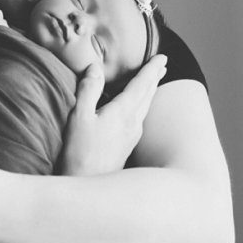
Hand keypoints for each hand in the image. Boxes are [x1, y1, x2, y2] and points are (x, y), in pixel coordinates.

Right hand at [57, 54, 165, 174]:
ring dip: (150, 91)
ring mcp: (132, 136)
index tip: (162, 57)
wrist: (88, 185)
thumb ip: (88, 90)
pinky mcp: (128, 146)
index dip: (151, 69)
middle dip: (155, 78)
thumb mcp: (79, 117)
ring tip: (153, 81)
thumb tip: (95, 68)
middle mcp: (133, 123)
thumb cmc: (80, 153)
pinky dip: (142, 104)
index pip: (142, 84)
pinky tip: (137, 108)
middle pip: (148, 95)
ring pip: (146, 107)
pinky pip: (140, 117)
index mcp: (123, 112)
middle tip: (162, 65)